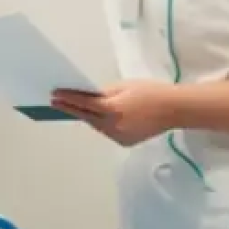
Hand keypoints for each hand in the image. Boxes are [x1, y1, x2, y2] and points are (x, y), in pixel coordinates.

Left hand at [51, 80, 179, 145]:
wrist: (174, 109)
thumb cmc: (149, 92)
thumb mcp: (124, 86)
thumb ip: (104, 93)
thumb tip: (88, 95)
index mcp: (112, 109)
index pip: (84, 104)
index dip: (67, 99)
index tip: (54, 95)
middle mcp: (113, 126)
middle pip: (87, 117)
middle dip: (72, 109)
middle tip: (56, 102)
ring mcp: (118, 136)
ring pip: (96, 126)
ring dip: (86, 116)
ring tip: (73, 107)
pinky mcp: (124, 142)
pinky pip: (107, 131)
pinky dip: (101, 124)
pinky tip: (97, 117)